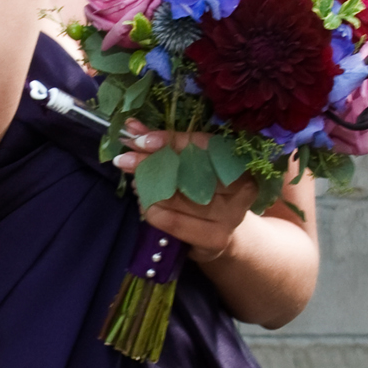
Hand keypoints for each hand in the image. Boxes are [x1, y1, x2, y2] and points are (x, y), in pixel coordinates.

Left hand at [113, 120, 260, 261]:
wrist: (229, 235)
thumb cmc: (210, 192)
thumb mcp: (196, 165)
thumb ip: (168, 145)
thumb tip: (133, 128)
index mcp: (241, 161)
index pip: (205, 145)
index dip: (172, 140)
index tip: (141, 138)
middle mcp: (242, 188)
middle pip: (189, 171)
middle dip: (152, 163)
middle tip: (125, 159)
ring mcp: (231, 216)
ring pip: (178, 197)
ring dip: (149, 188)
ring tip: (135, 181)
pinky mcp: (215, 238)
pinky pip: (173, 221)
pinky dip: (153, 210)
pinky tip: (145, 204)